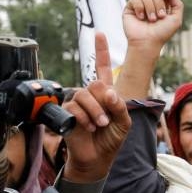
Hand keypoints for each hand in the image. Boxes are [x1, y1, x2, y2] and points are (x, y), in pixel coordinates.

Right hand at [61, 32, 130, 182]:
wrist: (97, 158)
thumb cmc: (111, 140)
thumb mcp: (124, 123)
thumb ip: (120, 106)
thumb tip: (108, 91)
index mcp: (105, 93)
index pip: (102, 68)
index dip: (101, 51)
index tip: (99, 33)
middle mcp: (90, 95)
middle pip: (95, 83)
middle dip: (104, 102)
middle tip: (107, 119)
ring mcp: (78, 103)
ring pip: (85, 94)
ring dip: (95, 112)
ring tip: (100, 125)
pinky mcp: (67, 113)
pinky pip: (75, 107)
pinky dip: (85, 118)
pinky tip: (89, 127)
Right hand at [122, 0, 183, 50]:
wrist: (148, 43)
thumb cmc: (162, 33)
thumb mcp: (176, 19)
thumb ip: (177, 4)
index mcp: (162, 7)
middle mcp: (151, 6)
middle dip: (159, 5)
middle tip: (159, 17)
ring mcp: (140, 7)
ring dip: (150, 8)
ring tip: (151, 20)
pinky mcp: (130, 9)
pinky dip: (139, 8)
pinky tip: (140, 18)